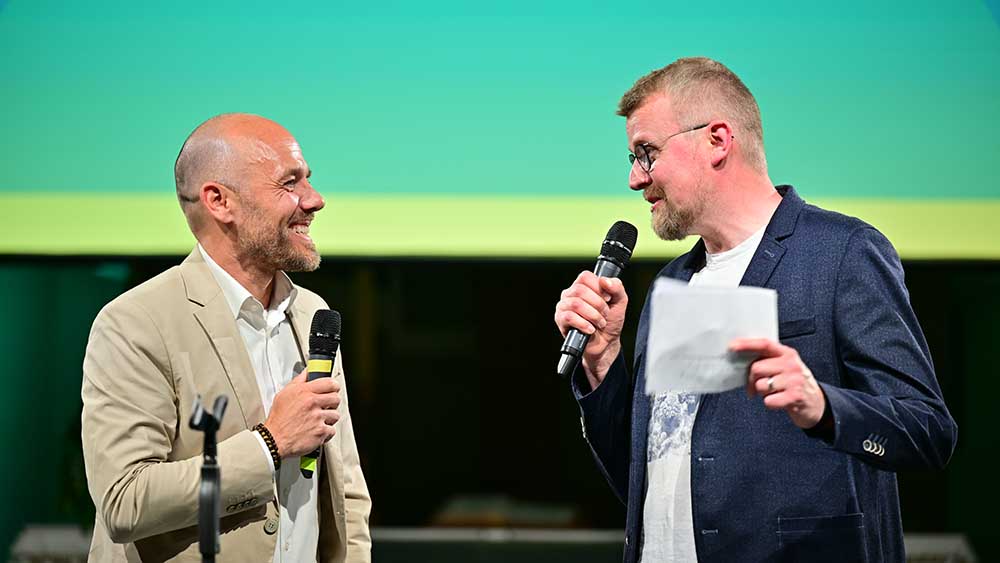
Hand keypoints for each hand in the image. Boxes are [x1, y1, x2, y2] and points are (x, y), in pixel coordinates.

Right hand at [264, 369, 341, 457]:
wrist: (274, 440)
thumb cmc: (278, 419)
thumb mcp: (284, 394)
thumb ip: (299, 381)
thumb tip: (308, 372)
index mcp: (304, 392)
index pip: (330, 383)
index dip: (334, 386)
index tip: (333, 389)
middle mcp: (312, 403)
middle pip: (336, 398)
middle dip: (332, 403)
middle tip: (326, 406)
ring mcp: (317, 418)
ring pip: (336, 415)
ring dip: (329, 419)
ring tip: (318, 421)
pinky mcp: (320, 432)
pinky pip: (332, 430)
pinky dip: (326, 433)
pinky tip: (316, 431)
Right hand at [554, 271, 627, 389]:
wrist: (606, 343)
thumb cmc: (610, 321)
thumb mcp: (620, 302)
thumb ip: (616, 287)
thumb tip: (605, 281)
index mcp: (583, 285)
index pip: (585, 277)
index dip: (598, 287)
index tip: (607, 298)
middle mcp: (570, 294)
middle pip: (580, 290)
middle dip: (598, 304)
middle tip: (605, 314)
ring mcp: (563, 306)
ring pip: (575, 304)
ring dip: (593, 315)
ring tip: (599, 323)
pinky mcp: (560, 320)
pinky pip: (569, 317)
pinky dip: (584, 324)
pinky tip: (590, 329)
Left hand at [730, 338, 824, 428]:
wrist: (816, 403)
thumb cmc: (794, 384)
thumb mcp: (785, 366)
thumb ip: (768, 360)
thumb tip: (741, 360)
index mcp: (787, 354)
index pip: (765, 344)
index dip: (747, 344)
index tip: (732, 346)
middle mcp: (791, 365)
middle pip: (757, 368)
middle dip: (751, 380)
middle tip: (756, 386)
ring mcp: (794, 380)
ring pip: (761, 385)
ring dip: (762, 392)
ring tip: (773, 392)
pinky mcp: (795, 396)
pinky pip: (769, 401)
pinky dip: (770, 403)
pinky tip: (779, 401)